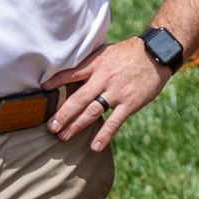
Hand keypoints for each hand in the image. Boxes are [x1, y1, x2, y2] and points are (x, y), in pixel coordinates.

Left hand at [47, 38, 166, 146]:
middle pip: (78, 99)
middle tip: (50, 127)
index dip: (55, 82)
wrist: (156, 53)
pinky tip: (94, 147)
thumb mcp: (105, 51)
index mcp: (95, 65)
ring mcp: (116, 93)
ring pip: (92, 112)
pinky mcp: (130, 103)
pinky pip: (114, 122)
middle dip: (62, 114)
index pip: (71, 74)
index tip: (42, 90)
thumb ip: (89, 63)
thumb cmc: (128, 53)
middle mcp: (103, 79)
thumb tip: (70, 71)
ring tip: (63, 137)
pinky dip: (104, 135)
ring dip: (76, 126)